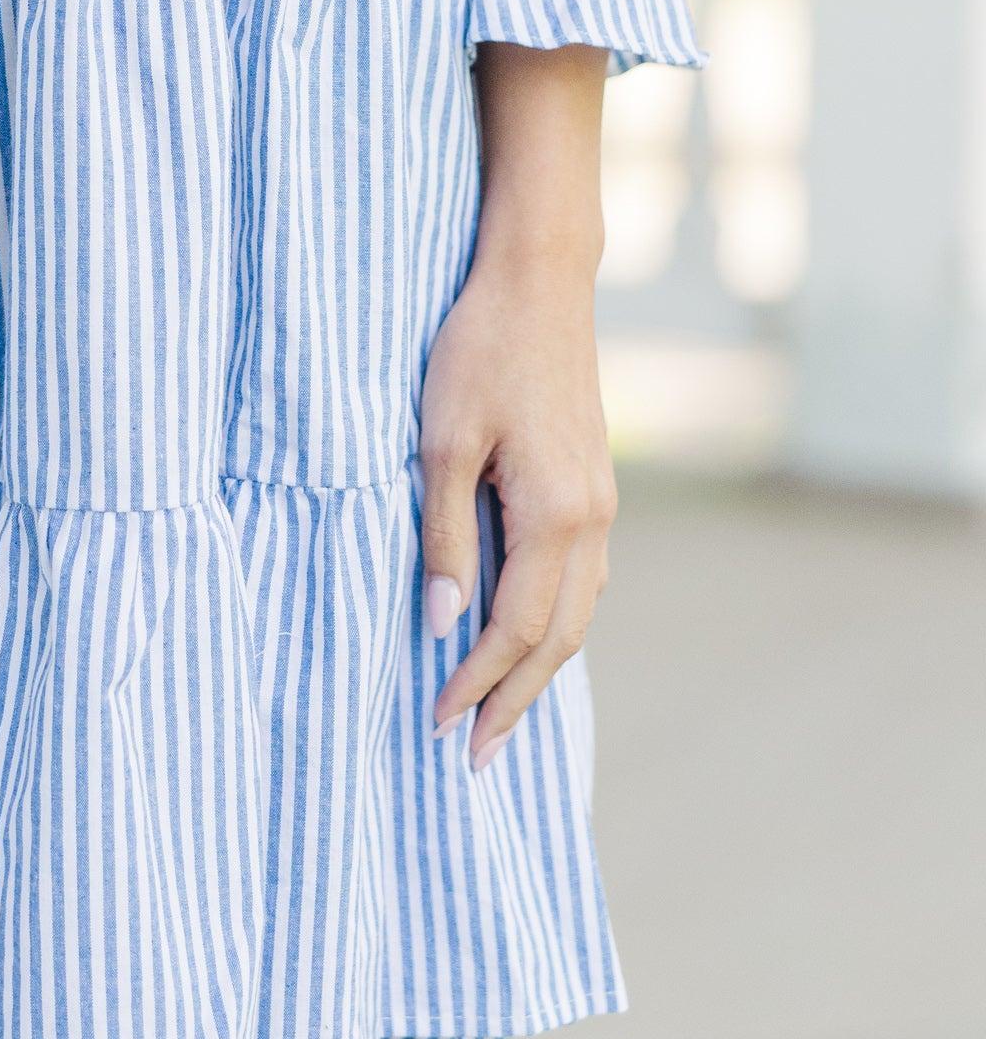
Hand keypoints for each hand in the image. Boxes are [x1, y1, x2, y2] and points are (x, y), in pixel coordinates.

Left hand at [418, 239, 616, 770]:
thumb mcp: (441, 442)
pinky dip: (557, 622)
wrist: (539, 281)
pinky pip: (585, 579)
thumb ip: (443, 536)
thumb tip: (443, 623)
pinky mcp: (594, 484)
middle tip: (474, 757)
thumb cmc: (478, 351)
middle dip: (515, 702)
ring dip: (539, 669)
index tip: (436, 723)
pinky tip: (527, 636)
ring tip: (499, 714)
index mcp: (556, 516)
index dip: (475, 683)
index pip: (515, 629)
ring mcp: (602, 502)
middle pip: (560, 640)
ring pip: (580, 613)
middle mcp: (593, 520)